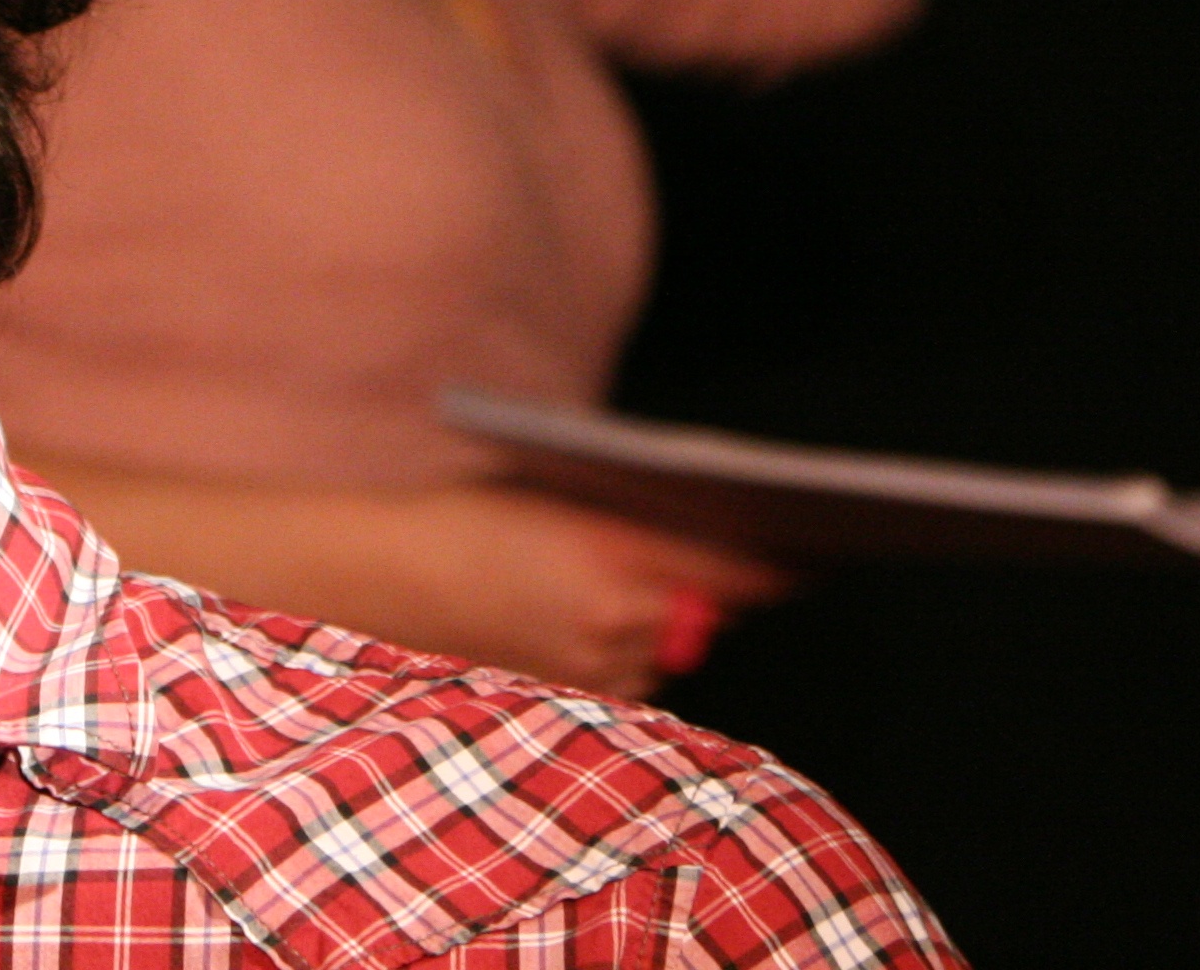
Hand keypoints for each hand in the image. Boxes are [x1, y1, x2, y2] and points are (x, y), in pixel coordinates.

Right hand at [378, 487, 791, 700]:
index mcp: (616, 555)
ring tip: (599, 588)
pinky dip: (624, 652)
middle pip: (711, 610)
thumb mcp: (558, 497)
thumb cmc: (466, 521)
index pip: (737, 569)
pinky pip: (631, 676)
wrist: (384, 585)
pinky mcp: (576, 702)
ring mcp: (599, 672)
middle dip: (711, 587)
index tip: (816, 549)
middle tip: (693, 557)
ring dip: (660, 623)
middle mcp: (619, 623)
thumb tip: (717, 533)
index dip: (785, 562)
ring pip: (670, 647)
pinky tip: (579, 623)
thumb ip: (638, 523)